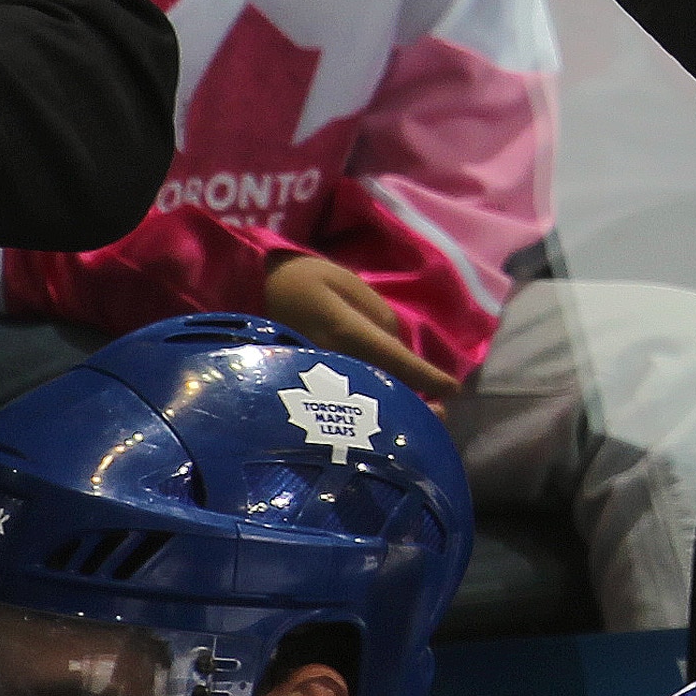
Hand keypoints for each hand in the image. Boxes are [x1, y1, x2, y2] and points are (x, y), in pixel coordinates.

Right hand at [260, 252, 460, 403]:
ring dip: (393, 407)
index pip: (395, 359)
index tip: (451, 389)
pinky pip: (344, 398)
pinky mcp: (308, 382)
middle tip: (441, 414)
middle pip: (383, 389)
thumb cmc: (299, 279)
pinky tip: (383, 407)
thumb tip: (395, 344)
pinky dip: (369, 404)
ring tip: (420, 416)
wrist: (244, 290)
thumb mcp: (343, 280)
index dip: (425, 376)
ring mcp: (319, 377)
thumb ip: (376, 311)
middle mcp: (335, 362)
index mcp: (346, 332)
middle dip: (414, 403)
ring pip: (364, 399)